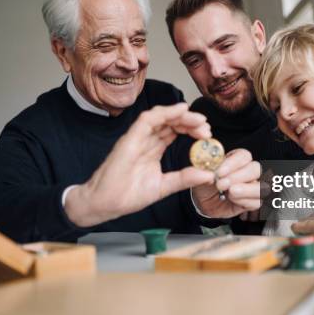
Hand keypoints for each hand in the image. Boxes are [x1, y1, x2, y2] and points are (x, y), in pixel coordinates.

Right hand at [65, 103, 215, 226]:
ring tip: (199, 120)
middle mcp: (145, 140)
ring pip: (161, 117)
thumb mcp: (164, 186)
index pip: (174, 132)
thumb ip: (184, 179)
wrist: (105, 204)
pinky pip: (147, 119)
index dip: (191, 130)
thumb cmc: (128, 195)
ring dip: (182, 116)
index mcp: (152, 149)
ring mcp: (137, 138)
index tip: (207, 135)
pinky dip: (164, 112)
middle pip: (170, 122)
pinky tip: (180, 110)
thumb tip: (208, 175)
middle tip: (206, 128)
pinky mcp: (129, 138)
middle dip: (190, 121)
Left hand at [191, 149, 261, 218]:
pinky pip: (257, 202)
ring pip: (261, 186)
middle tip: (222, 184)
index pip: (244, 156)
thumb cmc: (205, 184)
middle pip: (255, 169)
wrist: (203, 201)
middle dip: (239, 177)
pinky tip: (233, 200)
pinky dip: (245, 201)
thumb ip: (202, 172)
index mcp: (236, 159)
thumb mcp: (200, 175)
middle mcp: (247, 171)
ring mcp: (252, 186)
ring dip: (245, 190)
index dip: (233, 163)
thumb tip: (206, 173)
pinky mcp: (253, 201)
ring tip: (230, 193)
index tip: (220, 172)